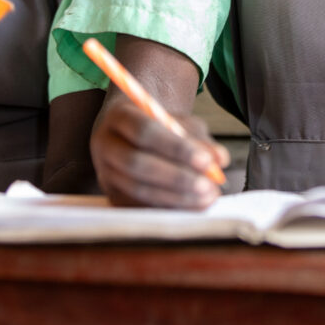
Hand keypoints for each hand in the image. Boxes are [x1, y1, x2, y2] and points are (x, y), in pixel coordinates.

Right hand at [91, 90, 229, 208]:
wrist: (134, 133)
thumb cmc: (161, 125)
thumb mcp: (181, 122)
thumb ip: (199, 138)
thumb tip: (219, 159)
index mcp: (118, 116)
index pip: (145, 132)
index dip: (176, 148)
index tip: (206, 161)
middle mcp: (105, 145)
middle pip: (137, 164)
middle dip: (176, 178)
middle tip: (208, 186)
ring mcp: (105, 173)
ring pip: (139, 190)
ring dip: (176, 197)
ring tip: (207, 197)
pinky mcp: (113, 195)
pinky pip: (140, 206)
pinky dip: (168, 208)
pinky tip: (192, 206)